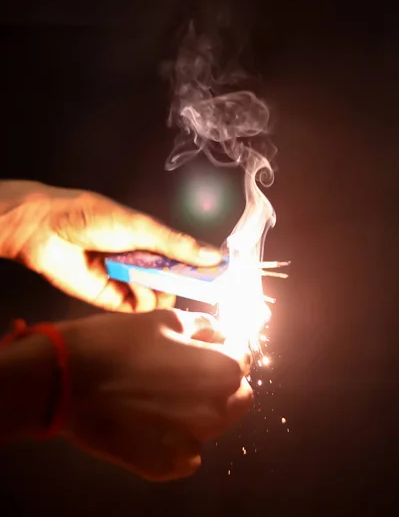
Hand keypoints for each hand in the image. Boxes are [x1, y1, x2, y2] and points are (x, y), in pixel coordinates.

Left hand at [0, 180, 221, 310]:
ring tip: (146, 276)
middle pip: (177, 281)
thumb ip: (176, 244)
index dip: (203, 267)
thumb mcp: (140, 226)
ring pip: (161, 297)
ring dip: (159, 290)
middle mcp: (145, 264)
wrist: (48, 231)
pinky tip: (132, 284)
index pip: (187, 258)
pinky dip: (141, 299)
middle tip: (191, 282)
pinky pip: (139, 309)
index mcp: (153, 242)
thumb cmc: (94, 218)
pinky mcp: (114, 301)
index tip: (221, 276)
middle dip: (184, 282)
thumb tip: (214, 255)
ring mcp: (130, 283)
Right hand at [59, 309, 252, 480]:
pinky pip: (186, 451)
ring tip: (161, 396)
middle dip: (220, 384)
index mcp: (222, 372)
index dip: (223, 350)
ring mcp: (192, 444)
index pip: (242, 359)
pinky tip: (148, 421)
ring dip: (199, 411)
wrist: (67, 379)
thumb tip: (223, 333)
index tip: (201, 349)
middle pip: (236, 396)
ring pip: (212, 425)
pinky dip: (175, 438)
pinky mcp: (167, 468)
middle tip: (185, 372)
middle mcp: (217, 412)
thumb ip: (205, 326)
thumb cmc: (120, 342)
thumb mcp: (166, 319)